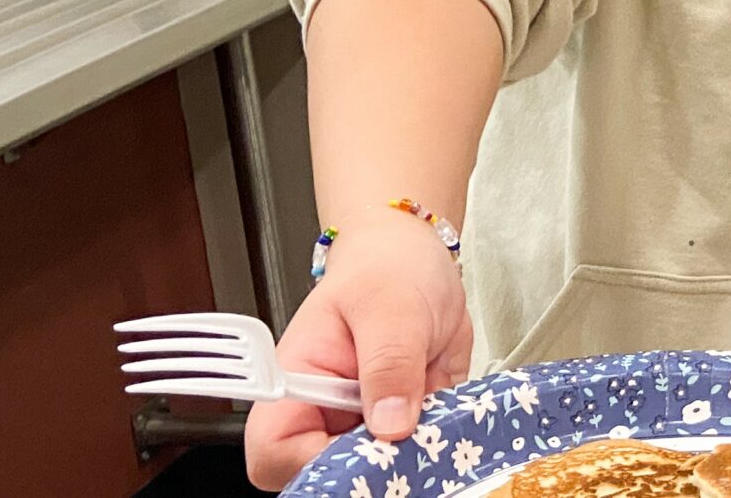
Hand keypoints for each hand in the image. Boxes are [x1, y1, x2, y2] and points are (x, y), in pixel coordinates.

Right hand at [244, 218, 470, 490]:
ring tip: (441, 417)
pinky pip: (419, 455)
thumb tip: (391, 424)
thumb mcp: (393, 307)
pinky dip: (441, 446)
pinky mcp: (403, 426)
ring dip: (414, 457)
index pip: (274, 449)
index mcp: (296, 381)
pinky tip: (456, 418)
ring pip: (378, 472)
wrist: (416, 257)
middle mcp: (324, 411)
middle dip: (374, 465)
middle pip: (327, 473)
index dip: (312, 462)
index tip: (368, 447)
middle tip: (417, 433)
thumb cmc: (387, 270)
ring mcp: (363, 423)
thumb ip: (390, 363)